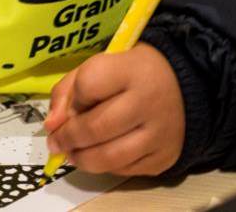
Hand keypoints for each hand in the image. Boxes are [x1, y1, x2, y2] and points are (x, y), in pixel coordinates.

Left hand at [44, 43, 184, 175]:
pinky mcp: (163, 157)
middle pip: (95, 128)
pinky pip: (124, 170)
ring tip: (71, 152)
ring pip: (108, 158)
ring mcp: (159, 134)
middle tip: (55, 141)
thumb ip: (69, 89)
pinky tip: (99, 154)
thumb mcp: (102, 64)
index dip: (72, 97)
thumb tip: (51, 125)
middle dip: (67, 137)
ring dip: (80, 158)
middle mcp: (148, 102)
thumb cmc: (133, 73)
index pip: (88, 85)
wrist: (184, 87)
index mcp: (132, 69)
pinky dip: (105, 166)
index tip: (71, 103)